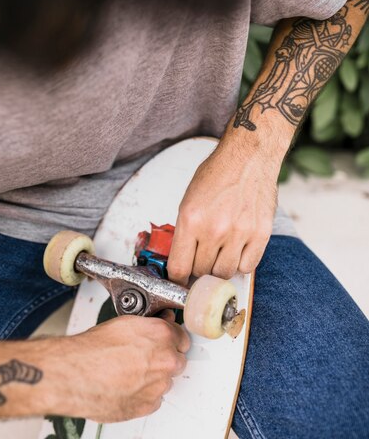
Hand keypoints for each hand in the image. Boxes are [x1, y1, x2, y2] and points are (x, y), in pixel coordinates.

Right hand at [58, 311, 189, 422]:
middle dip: (164, 359)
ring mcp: (159, 385)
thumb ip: (150, 325)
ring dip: (153, 378)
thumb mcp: (124, 323)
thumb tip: (161, 322)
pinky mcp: (148, 406)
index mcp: (163, 335)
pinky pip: (154, 399)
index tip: (162, 343)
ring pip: (165, 381)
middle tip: (142, 358)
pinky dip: (144, 395)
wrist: (75, 375)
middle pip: (177, 361)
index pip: (182, 338)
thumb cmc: (93, 349)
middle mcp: (166, 360)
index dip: (170, 340)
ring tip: (129, 373)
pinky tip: (126, 386)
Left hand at [167, 136, 278, 284]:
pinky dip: (240, 263)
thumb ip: (186, 232)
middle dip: (199, 269)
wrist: (249, 158)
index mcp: (190, 220)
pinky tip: (237, 250)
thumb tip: (182, 260)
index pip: (179, 268)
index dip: (177, 279)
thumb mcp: (188, 200)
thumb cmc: (218, 175)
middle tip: (202, 259)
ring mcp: (239, 233)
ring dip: (220, 268)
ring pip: (224, 273)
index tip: (180, 280)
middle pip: (201, 272)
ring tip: (220, 253)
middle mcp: (214, 229)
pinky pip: (247, 267)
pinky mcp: (260, 234)